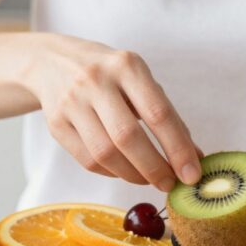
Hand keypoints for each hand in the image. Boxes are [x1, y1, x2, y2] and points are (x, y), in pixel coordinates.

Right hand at [29, 34, 202, 190]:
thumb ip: (165, 114)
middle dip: (155, 168)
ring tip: (149, 179)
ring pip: (105, 153)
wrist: (51, 61)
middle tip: (170, 184)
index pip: (158, 113)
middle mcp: (96, 81)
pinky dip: (111, 173)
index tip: (192, 174)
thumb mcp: (138, 80)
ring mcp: (72, 102)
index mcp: (126, 66)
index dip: (178, 148)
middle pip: (128, 137)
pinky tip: (124, 171)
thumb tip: (193, 157)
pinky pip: (87, 160)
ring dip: (133, 175)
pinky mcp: (55, 123)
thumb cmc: (108, 74)